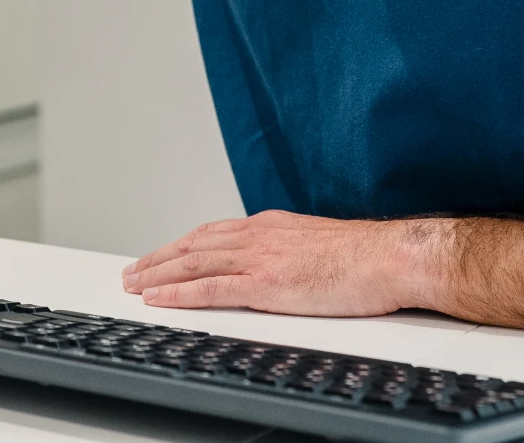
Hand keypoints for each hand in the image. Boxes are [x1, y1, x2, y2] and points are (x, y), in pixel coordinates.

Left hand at [121, 210, 441, 316]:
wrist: (391, 257)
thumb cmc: (366, 257)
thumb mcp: (318, 243)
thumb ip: (290, 250)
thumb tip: (281, 264)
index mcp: (271, 226)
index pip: (212, 233)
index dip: (182, 245)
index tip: (162, 255)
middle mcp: (258, 236)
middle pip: (193, 245)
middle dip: (159, 258)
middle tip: (132, 271)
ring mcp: (260, 258)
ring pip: (193, 263)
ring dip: (158, 274)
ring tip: (133, 283)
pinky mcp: (266, 283)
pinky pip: (211, 288)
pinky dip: (179, 293)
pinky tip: (159, 298)